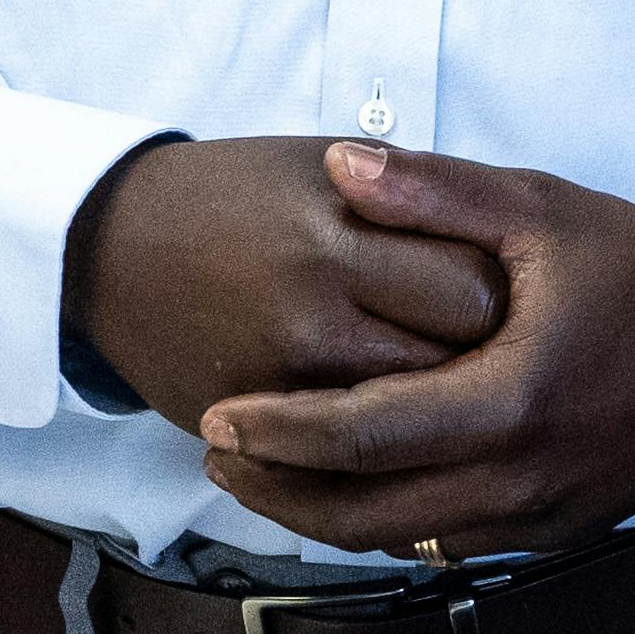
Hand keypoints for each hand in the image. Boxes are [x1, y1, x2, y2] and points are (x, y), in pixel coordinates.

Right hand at [66, 135, 501, 428]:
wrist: (109, 244)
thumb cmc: (232, 196)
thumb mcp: (323, 170)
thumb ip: (412, 204)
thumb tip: (507, 249)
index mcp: (339, 233)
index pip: (474, 289)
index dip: (514, 301)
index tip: (526, 299)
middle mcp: (313, 311)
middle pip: (451, 364)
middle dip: (492, 366)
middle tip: (513, 358)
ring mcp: (279, 380)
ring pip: (404, 426)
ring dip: (441, 417)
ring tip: (461, 395)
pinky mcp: (251, 426)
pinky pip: (344, 463)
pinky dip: (384, 452)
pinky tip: (405, 433)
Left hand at [188, 146, 634, 565]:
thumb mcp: (540, 210)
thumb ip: (436, 190)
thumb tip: (341, 164)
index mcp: (511, 400)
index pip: (360, 436)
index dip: (276, 433)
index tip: (218, 415)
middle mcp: (523, 478)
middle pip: (363, 515)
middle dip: (277, 491)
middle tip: (217, 456)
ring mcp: (541, 518)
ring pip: (400, 543)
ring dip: (321, 518)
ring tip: (261, 478)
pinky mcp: (556, 533)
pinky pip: (447, 545)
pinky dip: (384, 524)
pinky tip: (347, 490)